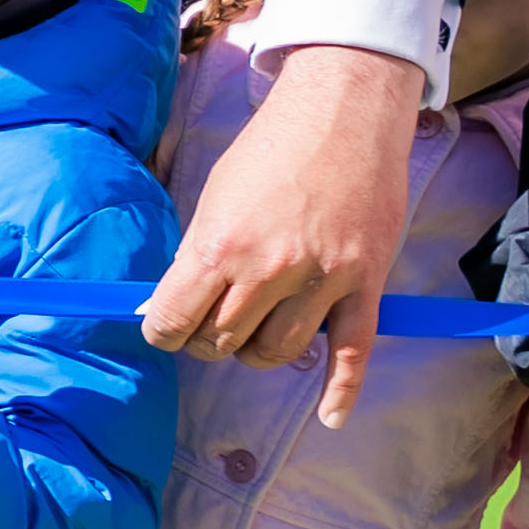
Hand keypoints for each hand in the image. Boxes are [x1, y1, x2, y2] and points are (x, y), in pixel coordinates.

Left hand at [147, 38, 422, 425]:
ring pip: (278, 353)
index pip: (174, 322)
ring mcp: (322, 280)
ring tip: (255, 331)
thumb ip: (193, 257)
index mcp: (220, 245)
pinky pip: (353, 352)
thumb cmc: (270, 150)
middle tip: (213, 323)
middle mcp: (269, 269)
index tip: (168, 327)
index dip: (164, 332)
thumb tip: (164, 310)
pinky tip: (329, 417)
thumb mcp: (213, 197)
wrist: (345, 110)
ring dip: (259, 352)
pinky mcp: (364, 283)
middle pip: (223, 342)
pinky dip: (341, 391)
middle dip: (209, 341)